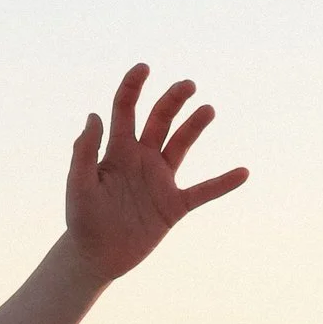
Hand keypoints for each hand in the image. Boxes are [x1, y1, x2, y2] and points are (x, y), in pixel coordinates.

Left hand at [63, 65, 247, 280]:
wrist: (95, 256)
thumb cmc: (82, 219)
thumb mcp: (79, 184)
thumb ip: (84, 151)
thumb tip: (95, 114)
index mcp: (117, 150)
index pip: (126, 109)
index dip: (133, 86)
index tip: (143, 67)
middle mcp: (141, 158)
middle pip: (160, 119)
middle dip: (173, 100)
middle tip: (187, 85)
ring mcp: (159, 180)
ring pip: (181, 144)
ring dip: (194, 126)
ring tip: (208, 109)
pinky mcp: (173, 205)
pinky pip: (203, 191)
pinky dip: (222, 183)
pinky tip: (243, 173)